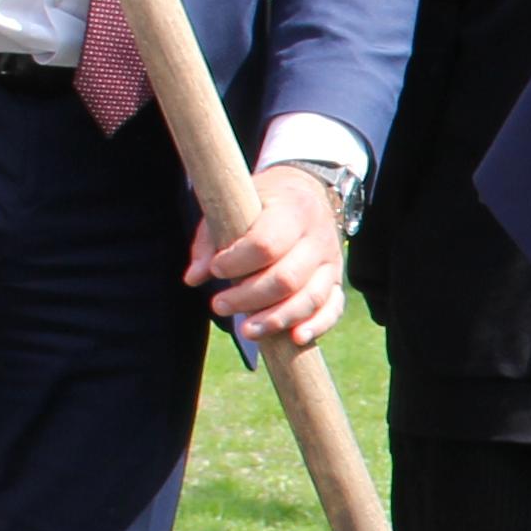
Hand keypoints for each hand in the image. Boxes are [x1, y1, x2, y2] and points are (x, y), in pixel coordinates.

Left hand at [188, 166, 347, 345]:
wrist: (307, 190)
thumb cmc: (262, 203)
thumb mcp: (234, 207)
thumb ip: (210, 241)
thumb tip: (193, 278)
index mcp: (291, 210)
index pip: (266, 244)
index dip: (236, 263)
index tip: (216, 269)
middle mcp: (317, 237)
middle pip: (286, 278)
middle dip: (249, 298)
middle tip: (220, 305)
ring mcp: (331, 261)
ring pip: (311, 298)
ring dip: (277, 319)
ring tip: (247, 330)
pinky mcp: (336, 281)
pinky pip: (333, 308)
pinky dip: (317, 325)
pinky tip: (295, 339)